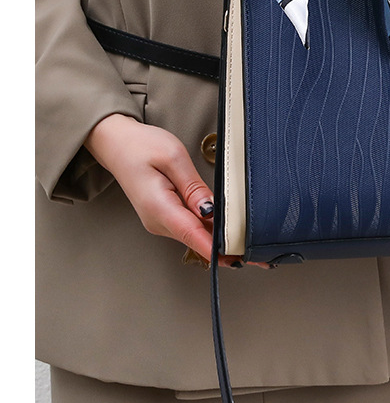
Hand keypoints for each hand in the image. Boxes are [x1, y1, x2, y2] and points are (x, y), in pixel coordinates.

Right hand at [84, 113, 265, 267]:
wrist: (116, 143)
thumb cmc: (140, 146)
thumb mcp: (173, 158)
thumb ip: (194, 187)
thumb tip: (211, 210)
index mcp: (159, 208)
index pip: (193, 235)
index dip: (217, 249)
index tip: (240, 258)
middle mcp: (159, 222)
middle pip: (199, 240)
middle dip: (227, 249)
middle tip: (259, 255)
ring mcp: (162, 221)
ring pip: (197, 235)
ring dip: (221, 241)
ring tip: (250, 246)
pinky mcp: (166, 216)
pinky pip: (192, 226)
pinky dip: (210, 230)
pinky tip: (229, 232)